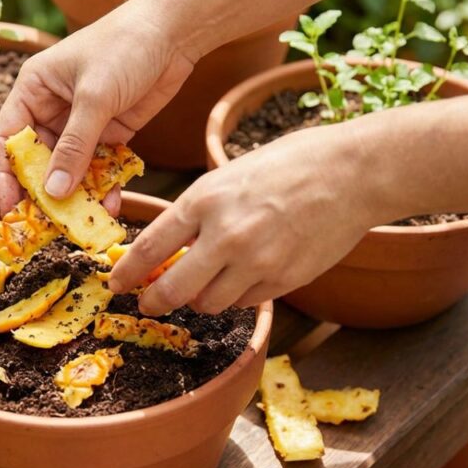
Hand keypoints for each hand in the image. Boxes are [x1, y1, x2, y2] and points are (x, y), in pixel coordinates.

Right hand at [0, 0, 197, 213]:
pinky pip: (100, 168)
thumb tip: (53, 192)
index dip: (6, 175)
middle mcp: (52, 108)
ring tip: (81, 223)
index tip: (11, 208)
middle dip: (44, 192)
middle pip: (39, 160)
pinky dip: (104, 187)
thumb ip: (74, 147)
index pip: (8, 139)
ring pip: (70, 169)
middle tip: (47, 225)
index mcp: (34, 90)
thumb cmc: (124, 47)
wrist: (174, 33)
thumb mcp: (94, 97)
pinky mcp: (111, 133)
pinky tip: (110, 206)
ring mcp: (83, 123)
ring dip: (76, 195)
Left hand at [109, 125, 383, 314]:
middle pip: (172, 290)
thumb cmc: (289, 164)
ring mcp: (256, 262)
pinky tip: (246, 275)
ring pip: (208, 304)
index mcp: (205, 200)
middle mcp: (225, 235)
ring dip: (200, 298)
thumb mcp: (229, 175)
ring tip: (206, 282)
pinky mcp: (283, 280)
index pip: (150, 247)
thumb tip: (168, 247)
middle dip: (153, 301)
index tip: (116, 283)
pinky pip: (245, 302)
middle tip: (148, 302)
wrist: (351, 172)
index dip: (127, 272)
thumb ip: (198, 212)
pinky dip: (237, 296)